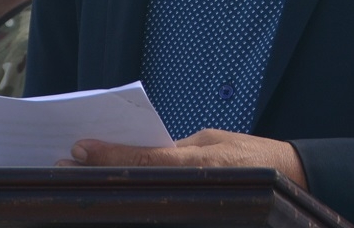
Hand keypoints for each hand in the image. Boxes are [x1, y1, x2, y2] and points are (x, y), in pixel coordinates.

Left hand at [60, 128, 307, 188]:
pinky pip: (158, 203)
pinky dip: (132, 195)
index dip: (109, 155)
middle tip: (62, 166)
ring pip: (142, 195)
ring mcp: (194, 201)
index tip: (77, 148)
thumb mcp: (212, 142)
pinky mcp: (196, 210)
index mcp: (198, 163)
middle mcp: (193, 185)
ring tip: (76, 177)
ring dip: (110, 184)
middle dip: (99, 172)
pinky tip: (111, 191)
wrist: (291, 183)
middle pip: (136, 179)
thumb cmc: (251, 157)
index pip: (144, 159)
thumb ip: (176, 149)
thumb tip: (139, 153)